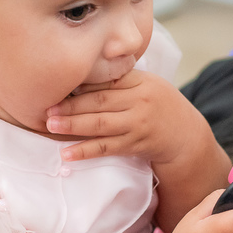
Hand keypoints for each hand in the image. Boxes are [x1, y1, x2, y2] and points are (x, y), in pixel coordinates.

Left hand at [45, 70, 212, 166]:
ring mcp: (138, 124)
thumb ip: (119, 80)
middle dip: (70, 105)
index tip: (57, 84)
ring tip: (51, 125)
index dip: (80, 83)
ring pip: (100, 124)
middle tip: (46, 108)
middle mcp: (140, 101)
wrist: (186, 136)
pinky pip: (107, 148)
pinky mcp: (136, 145)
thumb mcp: (146, 86)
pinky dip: (86, 151)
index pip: (106, 80)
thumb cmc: (159, 107)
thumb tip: (78, 78)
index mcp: (140, 81)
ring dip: (73, 125)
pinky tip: (67, 153)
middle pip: (99, 101)